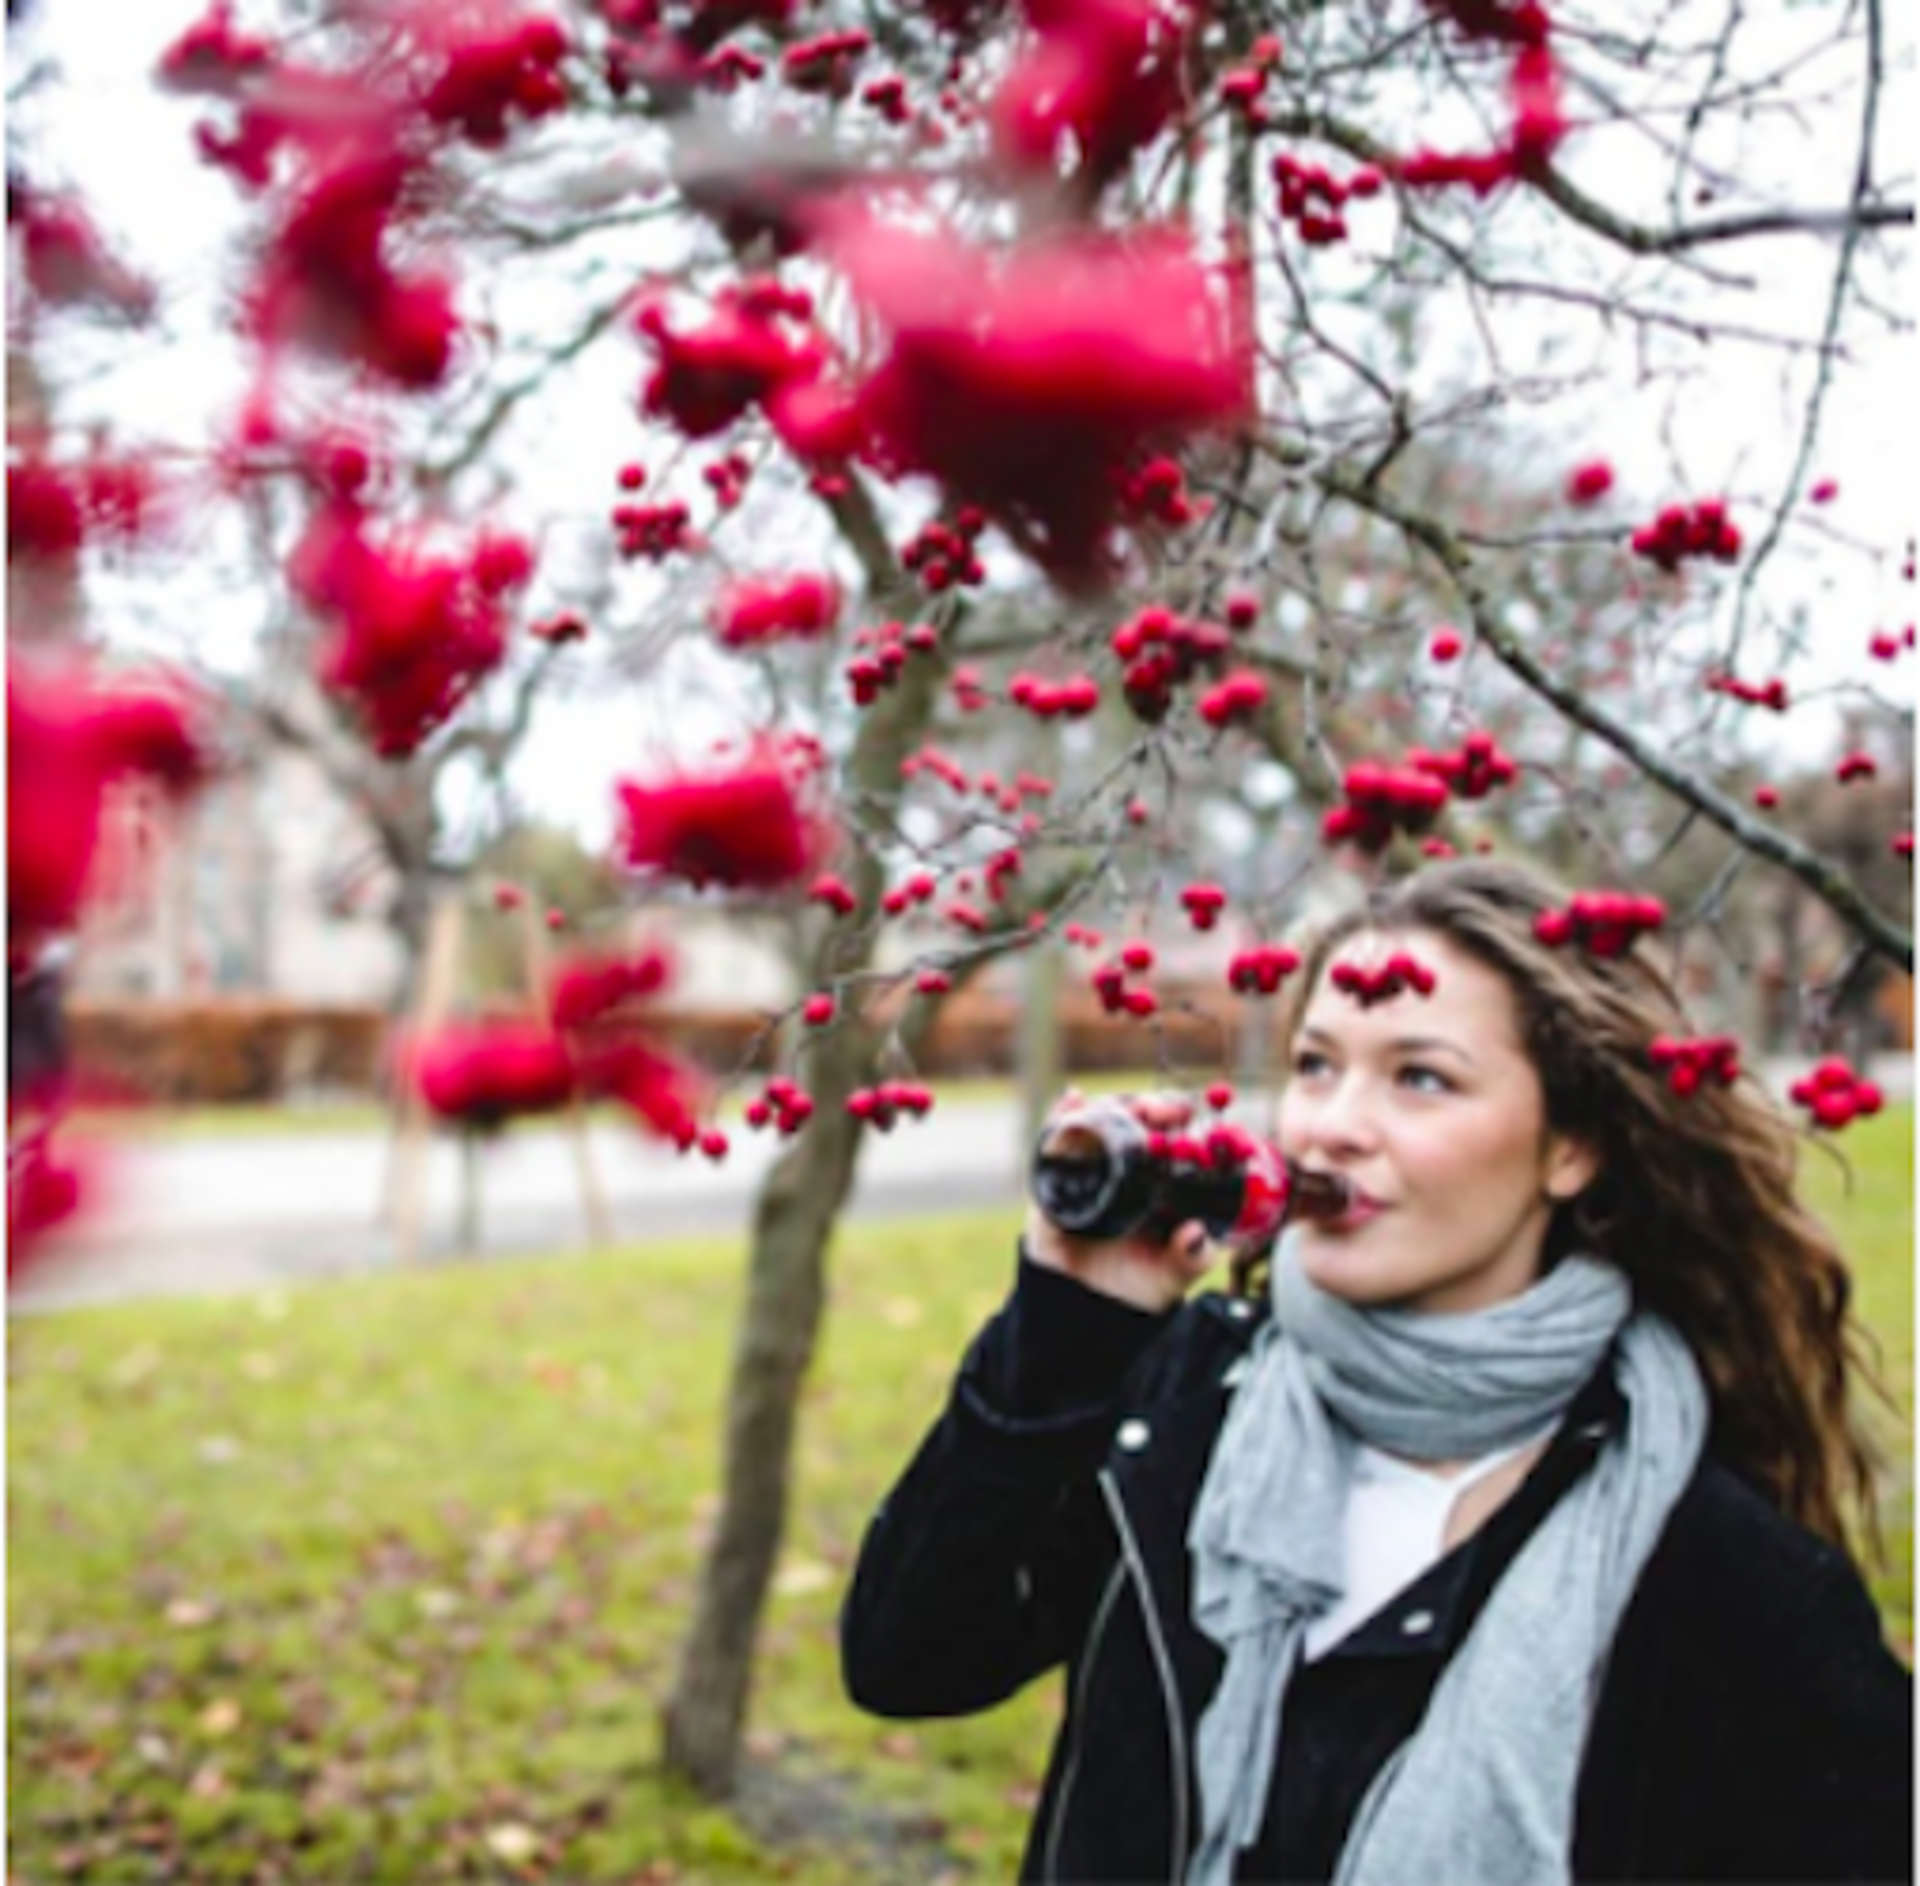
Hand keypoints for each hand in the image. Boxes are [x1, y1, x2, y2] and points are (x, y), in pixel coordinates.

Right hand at [1023, 1088, 1216, 1313]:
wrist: (1080, 1313)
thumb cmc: (1134, 1289)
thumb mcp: (1171, 1277)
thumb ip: (1191, 1258)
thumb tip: (1196, 1233)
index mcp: (1160, 1185)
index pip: (1174, 1138)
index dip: (1183, 1121)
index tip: (1192, 1115)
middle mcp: (1125, 1171)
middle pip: (1138, 1122)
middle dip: (1152, 1106)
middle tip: (1164, 1110)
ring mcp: (1088, 1171)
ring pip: (1098, 1124)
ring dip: (1113, 1105)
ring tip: (1128, 1107)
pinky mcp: (1052, 1181)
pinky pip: (1054, 1143)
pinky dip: (1061, 1117)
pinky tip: (1073, 1099)